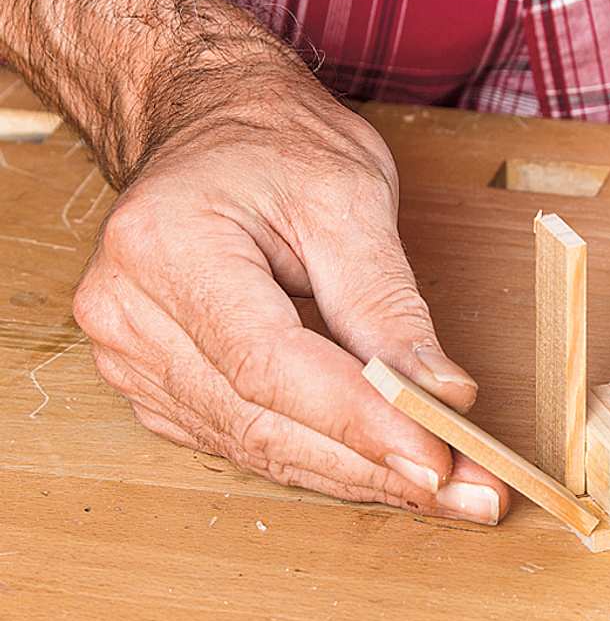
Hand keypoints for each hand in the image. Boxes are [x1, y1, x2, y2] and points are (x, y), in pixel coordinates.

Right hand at [73, 93, 509, 524]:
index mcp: (166, 248)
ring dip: (356, 475)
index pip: (270, 365)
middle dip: (376, 466)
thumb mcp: (349, 198)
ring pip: (256, 446)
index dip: (359, 422)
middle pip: (261, 422)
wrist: (211, 126)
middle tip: (470, 493)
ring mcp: (131, 356)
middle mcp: (128, 312)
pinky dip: (319, 459)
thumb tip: (442, 396)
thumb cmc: (276, 144)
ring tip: (447, 491)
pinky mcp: (156, 385)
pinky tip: (380, 468)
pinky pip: (242, 441)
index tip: (440, 461)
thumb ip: (388, 304)